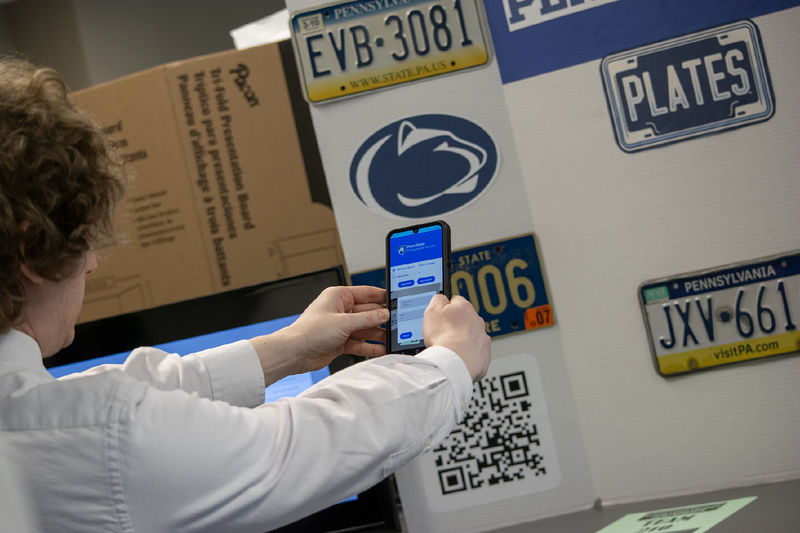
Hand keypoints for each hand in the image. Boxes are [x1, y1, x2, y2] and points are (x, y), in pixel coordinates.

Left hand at [250, 286, 388, 382]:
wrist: (294, 352)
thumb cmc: (310, 331)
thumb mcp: (343, 322)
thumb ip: (367, 318)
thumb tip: (384, 314)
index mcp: (338, 296)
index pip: (366, 293)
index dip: (382, 297)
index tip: (396, 301)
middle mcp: (340, 310)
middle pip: (368, 312)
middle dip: (382, 320)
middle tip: (397, 325)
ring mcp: (341, 326)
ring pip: (365, 328)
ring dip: (377, 335)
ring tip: (392, 340)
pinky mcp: (341, 341)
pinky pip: (360, 342)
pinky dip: (370, 346)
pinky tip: (381, 349)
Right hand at [423, 294, 490, 380]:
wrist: (455, 362)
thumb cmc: (443, 337)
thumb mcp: (432, 311)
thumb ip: (437, 299)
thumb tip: (441, 297)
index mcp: (464, 308)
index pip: (456, 301)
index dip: (446, 309)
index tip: (440, 316)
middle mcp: (477, 321)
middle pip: (465, 319)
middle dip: (455, 326)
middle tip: (442, 334)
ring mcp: (483, 338)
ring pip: (471, 336)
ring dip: (462, 341)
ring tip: (450, 349)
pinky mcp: (485, 354)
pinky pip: (476, 352)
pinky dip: (468, 355)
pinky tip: (458, 358)